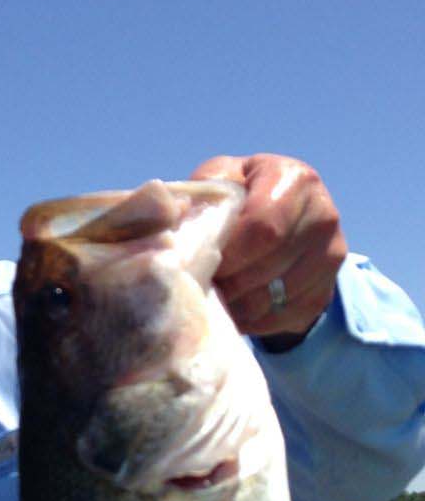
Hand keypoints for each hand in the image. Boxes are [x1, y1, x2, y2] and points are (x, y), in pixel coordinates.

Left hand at [189, 153, 346, 343]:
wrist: (283, 221)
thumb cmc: (240, 198)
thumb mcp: (220, 181)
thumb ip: (201, 195)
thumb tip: (171, 222)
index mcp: (295, 180)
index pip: (262, 227)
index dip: (227, 252)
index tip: (202, 260)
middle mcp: (323, 216)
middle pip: (265, 267)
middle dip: (226, 280)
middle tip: (202, 282)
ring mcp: (329, 258)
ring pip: (268, 300)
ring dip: (232, 304)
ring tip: (214, 293)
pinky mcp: (322, 295)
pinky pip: (276, 320)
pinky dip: (247, 320)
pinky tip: (233, 306)